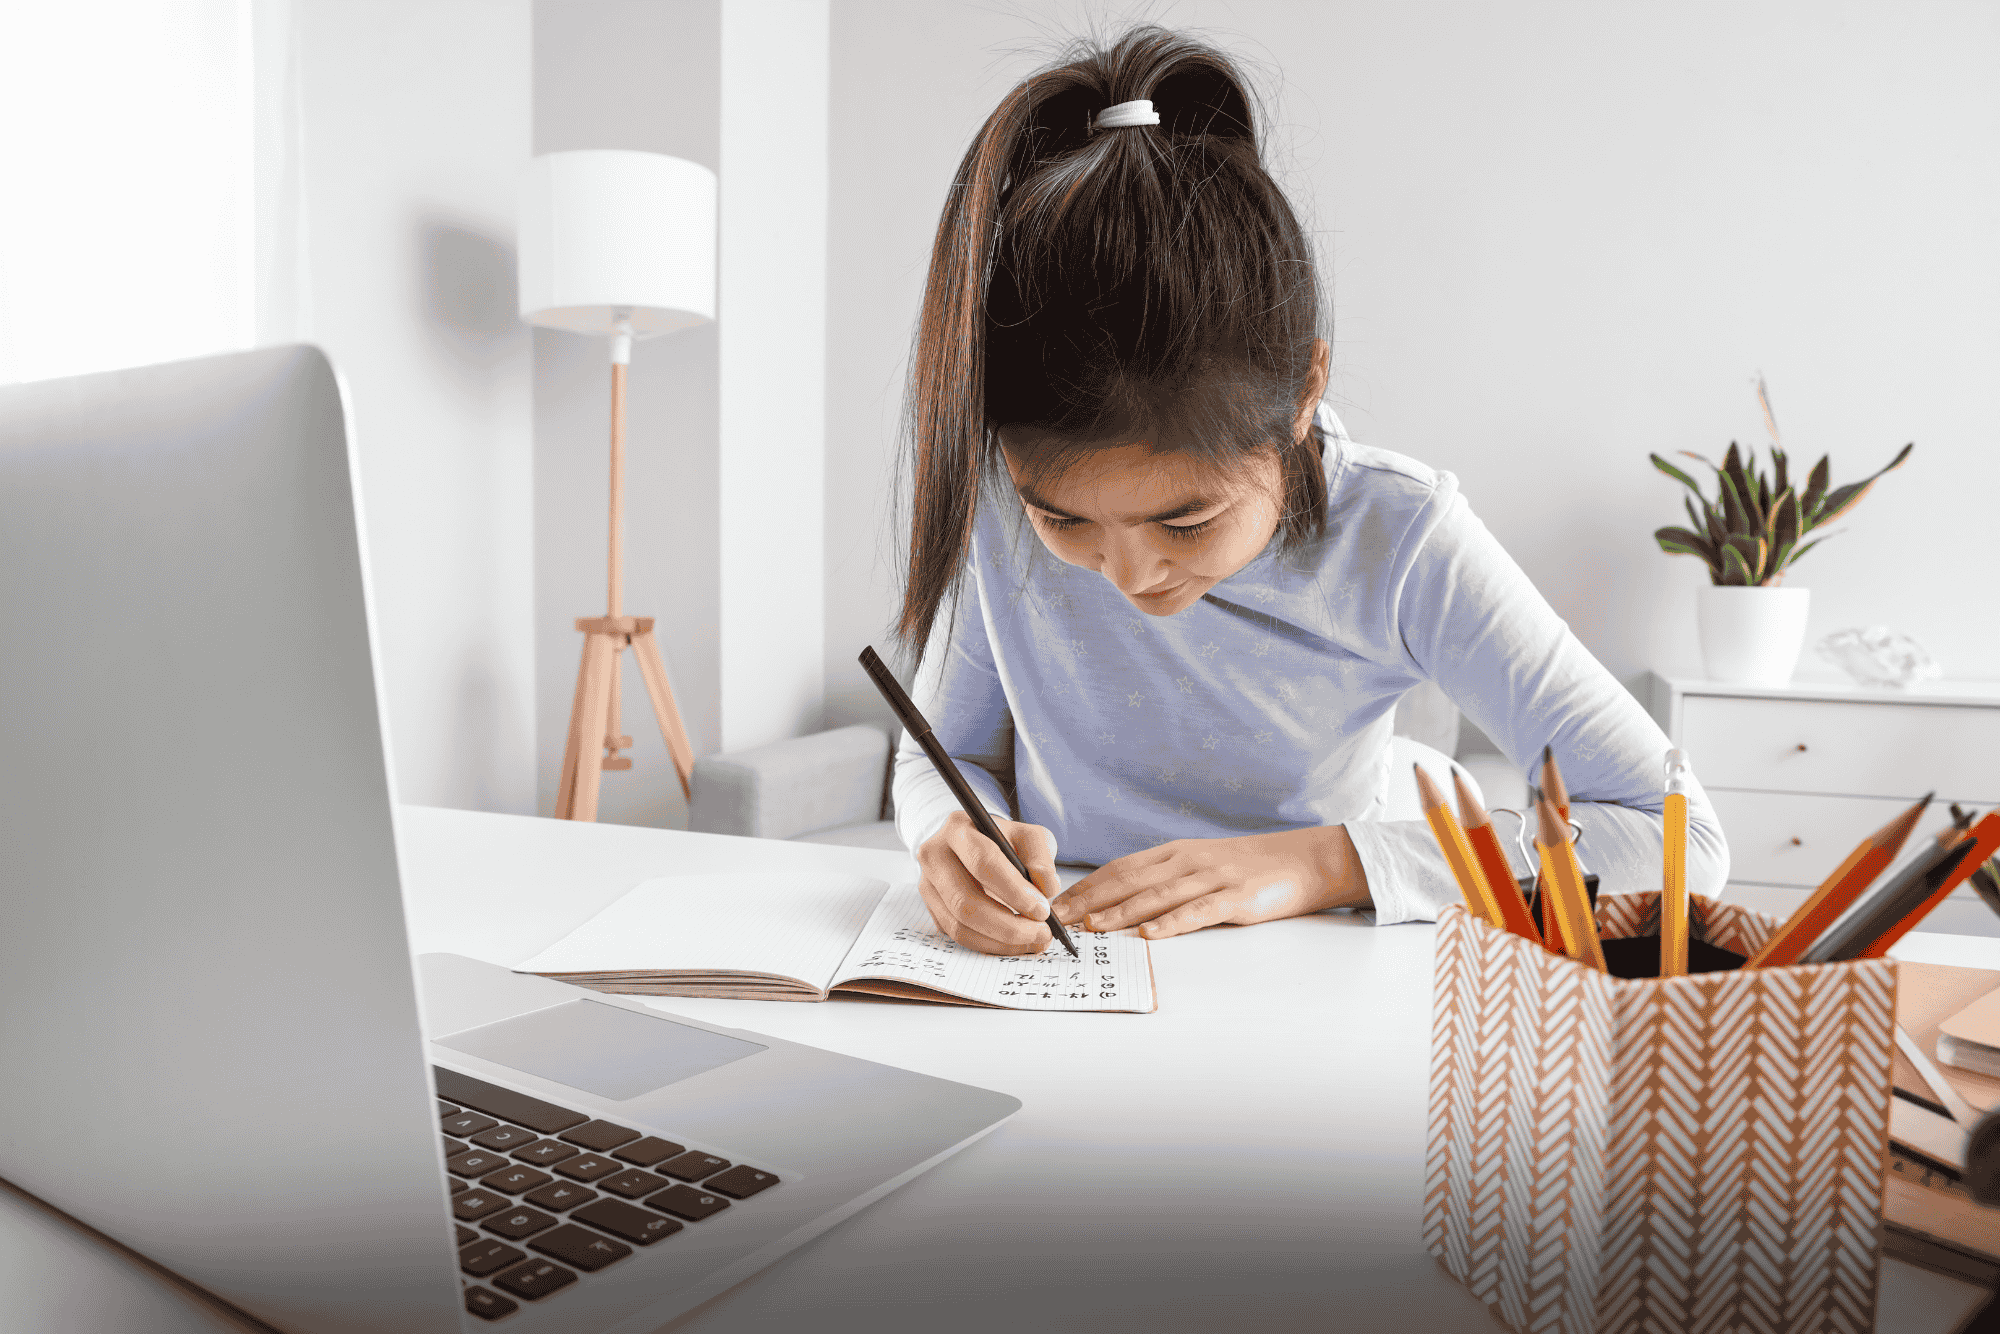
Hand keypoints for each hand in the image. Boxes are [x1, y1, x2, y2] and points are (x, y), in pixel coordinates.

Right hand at [915, 811, 1061, 955]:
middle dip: (1008, 925)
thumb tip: (1046, 888)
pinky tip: (1012, 942)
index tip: (1042, 910)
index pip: (983, 862)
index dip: (1014, 891)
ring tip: (1031, 940)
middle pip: (965, 902)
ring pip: (959, 925)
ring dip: (1000, 941)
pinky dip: (988, 945)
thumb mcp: (1028, 837)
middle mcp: (935, 856)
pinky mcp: (930, 908)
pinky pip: (957, 935)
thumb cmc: (1003, 840)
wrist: (974, 845)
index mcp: (959, 829)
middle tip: (1040, 933)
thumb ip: (1041, 858)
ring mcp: (927, 884)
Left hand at [1054, 826, 1368, 938]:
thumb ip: (1164, 879)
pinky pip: (1197, 912)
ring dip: (1121, 912)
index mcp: (1173, 853)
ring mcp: (1211, 878)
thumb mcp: (1198, 865)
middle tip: (1061, 920)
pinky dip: (1170, 923)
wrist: (1300, 861)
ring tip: (1093, 927)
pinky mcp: (1235, 897)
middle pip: (1130, 880)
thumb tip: (1120, 902)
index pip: (1119, 869)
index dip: (1087, 886)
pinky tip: (1149, 935)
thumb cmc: (1245, 869)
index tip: (1058, 904)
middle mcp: (1186, 861)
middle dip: (1092, 900)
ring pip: (1157, 895)